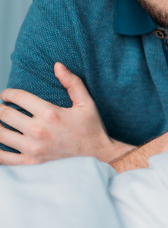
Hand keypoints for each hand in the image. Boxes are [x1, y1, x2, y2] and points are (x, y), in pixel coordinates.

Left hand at [0, 63, 131, 163]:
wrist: (98, 156)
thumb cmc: (91, 128)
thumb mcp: (86, 103)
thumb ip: (72, 82)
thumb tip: (57, 65)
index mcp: (50, 113)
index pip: (18, 97)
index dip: (8, 93)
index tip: (7, 95)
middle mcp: (38, 130)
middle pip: (4, 114)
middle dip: (0, 108)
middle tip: (3, 107)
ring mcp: (33, 148)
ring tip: (0, 122)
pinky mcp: (30, 163)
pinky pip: (3, 158)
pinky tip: (0, 142)